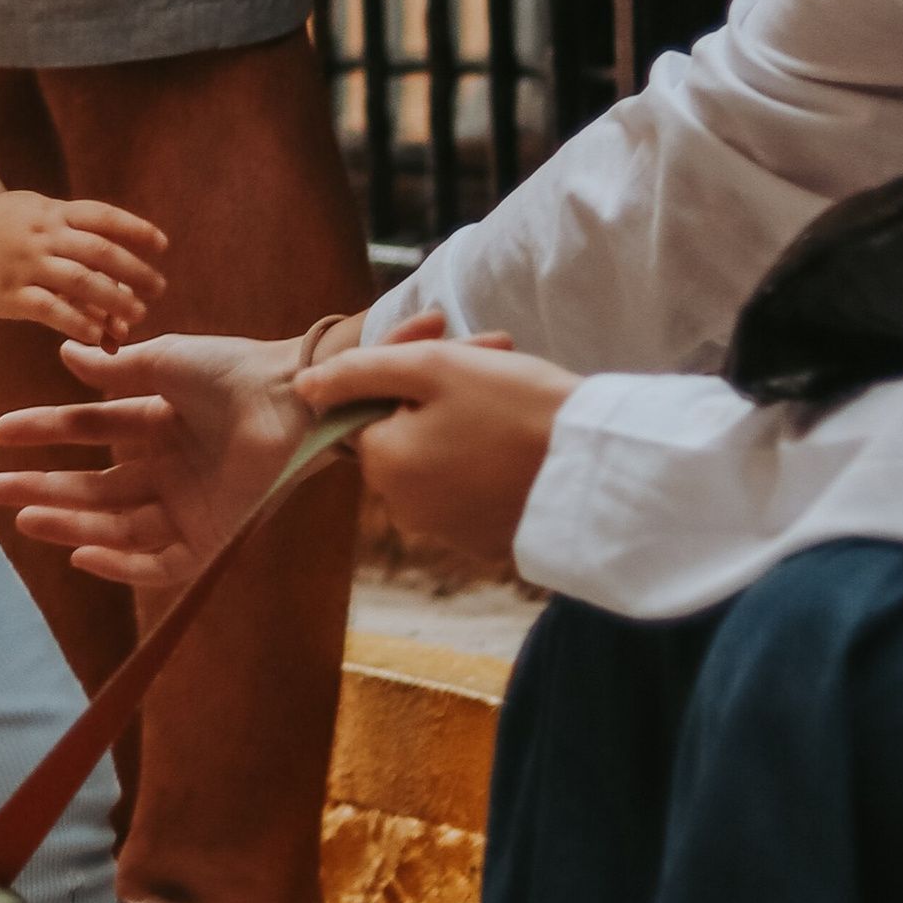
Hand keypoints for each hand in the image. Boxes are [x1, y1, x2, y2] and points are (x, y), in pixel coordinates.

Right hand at [0, 193, 166, 348]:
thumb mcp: (31, 216)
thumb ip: (67, 237)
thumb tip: (106, 268)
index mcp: (51, 212)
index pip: (103, 216)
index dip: (135, 230)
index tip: (162, 245)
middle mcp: (43, 235)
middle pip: (100, 250)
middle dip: (135, 270)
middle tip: (159, 289)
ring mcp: (25, 264)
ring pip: (80, 281)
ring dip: (114, 299)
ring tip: (137, 315)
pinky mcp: (9, 294)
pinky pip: (50, 309)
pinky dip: (77, 322)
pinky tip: (97, 335)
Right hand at [0, 327, 312, 588]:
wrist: (292, 398)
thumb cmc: (233, 371)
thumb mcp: (164, 362)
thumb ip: (114, 368)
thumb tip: (65, 352)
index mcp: (161, 421)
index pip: (91, 429)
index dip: (47, 430)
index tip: (2, 434)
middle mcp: (171, 467)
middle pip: (96, 486)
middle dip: (45, 488)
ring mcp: (190, 504)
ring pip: (119, 525)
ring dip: (72, 524)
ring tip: (27, 518)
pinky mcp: (214, 535)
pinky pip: (162, 562)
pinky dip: (123, 564)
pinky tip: (83, 553)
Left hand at [296, 312, 577, 570]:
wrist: (600, 471)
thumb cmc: (516, 406)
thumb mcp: (432, 367)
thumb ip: (359, 372)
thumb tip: (303, 387)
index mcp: (384, 463)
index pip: (369, 406)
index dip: (410, 375)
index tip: (459, 358)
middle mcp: (405, 508)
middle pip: (405, 434)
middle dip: (439, 399)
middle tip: (496, 367)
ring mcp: (448, 532)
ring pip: (439, 460)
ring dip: (466, 427)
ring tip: (518, 402)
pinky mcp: (489, 544)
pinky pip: (472, 491)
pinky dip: (491, 464)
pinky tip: (528, 444)